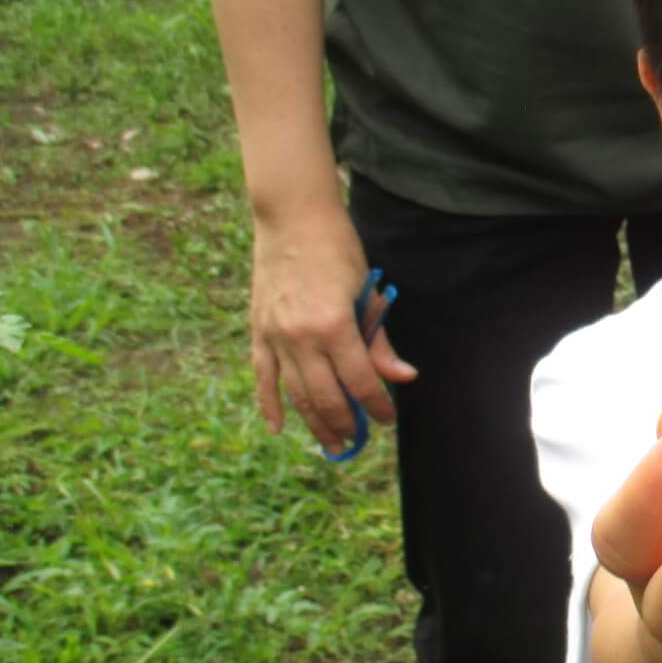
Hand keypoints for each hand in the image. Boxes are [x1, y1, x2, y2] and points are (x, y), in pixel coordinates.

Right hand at [249, 203, 416, 451]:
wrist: (292, 218)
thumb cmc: (338, 250)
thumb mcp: (366, 292)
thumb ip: (379, 341)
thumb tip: (403, 377)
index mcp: (334, 326)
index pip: (361, 381)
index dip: (377, 404)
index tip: (388, 417)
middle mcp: (300, 337)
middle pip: (326, 397)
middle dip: (347, 423)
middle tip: (360, 439)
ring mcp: (275, 336)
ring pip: (296, 395)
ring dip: (315, 423)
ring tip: (333, 444)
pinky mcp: (258, 331)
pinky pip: (262, 377)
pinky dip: (269, 404)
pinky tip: (278, 428)